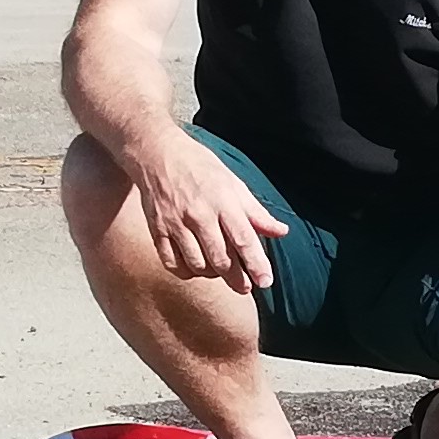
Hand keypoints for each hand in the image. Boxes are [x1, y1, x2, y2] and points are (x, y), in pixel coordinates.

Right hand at [130, 136, 289, 291]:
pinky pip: (172, 263)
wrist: (157, 152)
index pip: (243, 239)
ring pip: (197, 264)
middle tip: (245, 287)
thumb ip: (256, 212)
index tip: (266, 282)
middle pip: (221, 258)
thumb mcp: (233, 184)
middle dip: (236, 279)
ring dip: (211, 274)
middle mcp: (199, 214)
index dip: (256, 264)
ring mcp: (175, 223)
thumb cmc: (200, 168)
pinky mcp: (157, 229)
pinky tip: (195, 267)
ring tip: (220, 270)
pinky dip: (186, 272)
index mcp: (222, 201)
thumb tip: (281, 231)